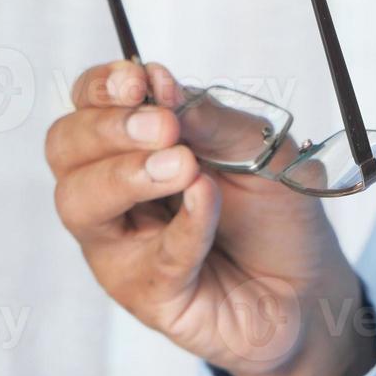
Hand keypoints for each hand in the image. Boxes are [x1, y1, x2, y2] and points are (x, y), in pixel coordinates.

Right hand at [46, 61, 375, 375]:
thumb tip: (163, 88)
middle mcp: (114, 193)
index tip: (138, 80)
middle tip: (164, 127)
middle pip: (66, 148)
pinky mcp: (148, 294)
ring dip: (128, 175)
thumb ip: (210, 119)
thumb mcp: (258, 146)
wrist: (309, 280)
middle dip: (109, 128)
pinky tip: (208, 202)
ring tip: (182, 167)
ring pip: (80, 204)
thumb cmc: (275, 210)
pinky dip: (185, 226)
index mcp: (137, 145)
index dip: (102, 87)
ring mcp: (123, 246)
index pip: (89, 104)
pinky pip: (152, 259)